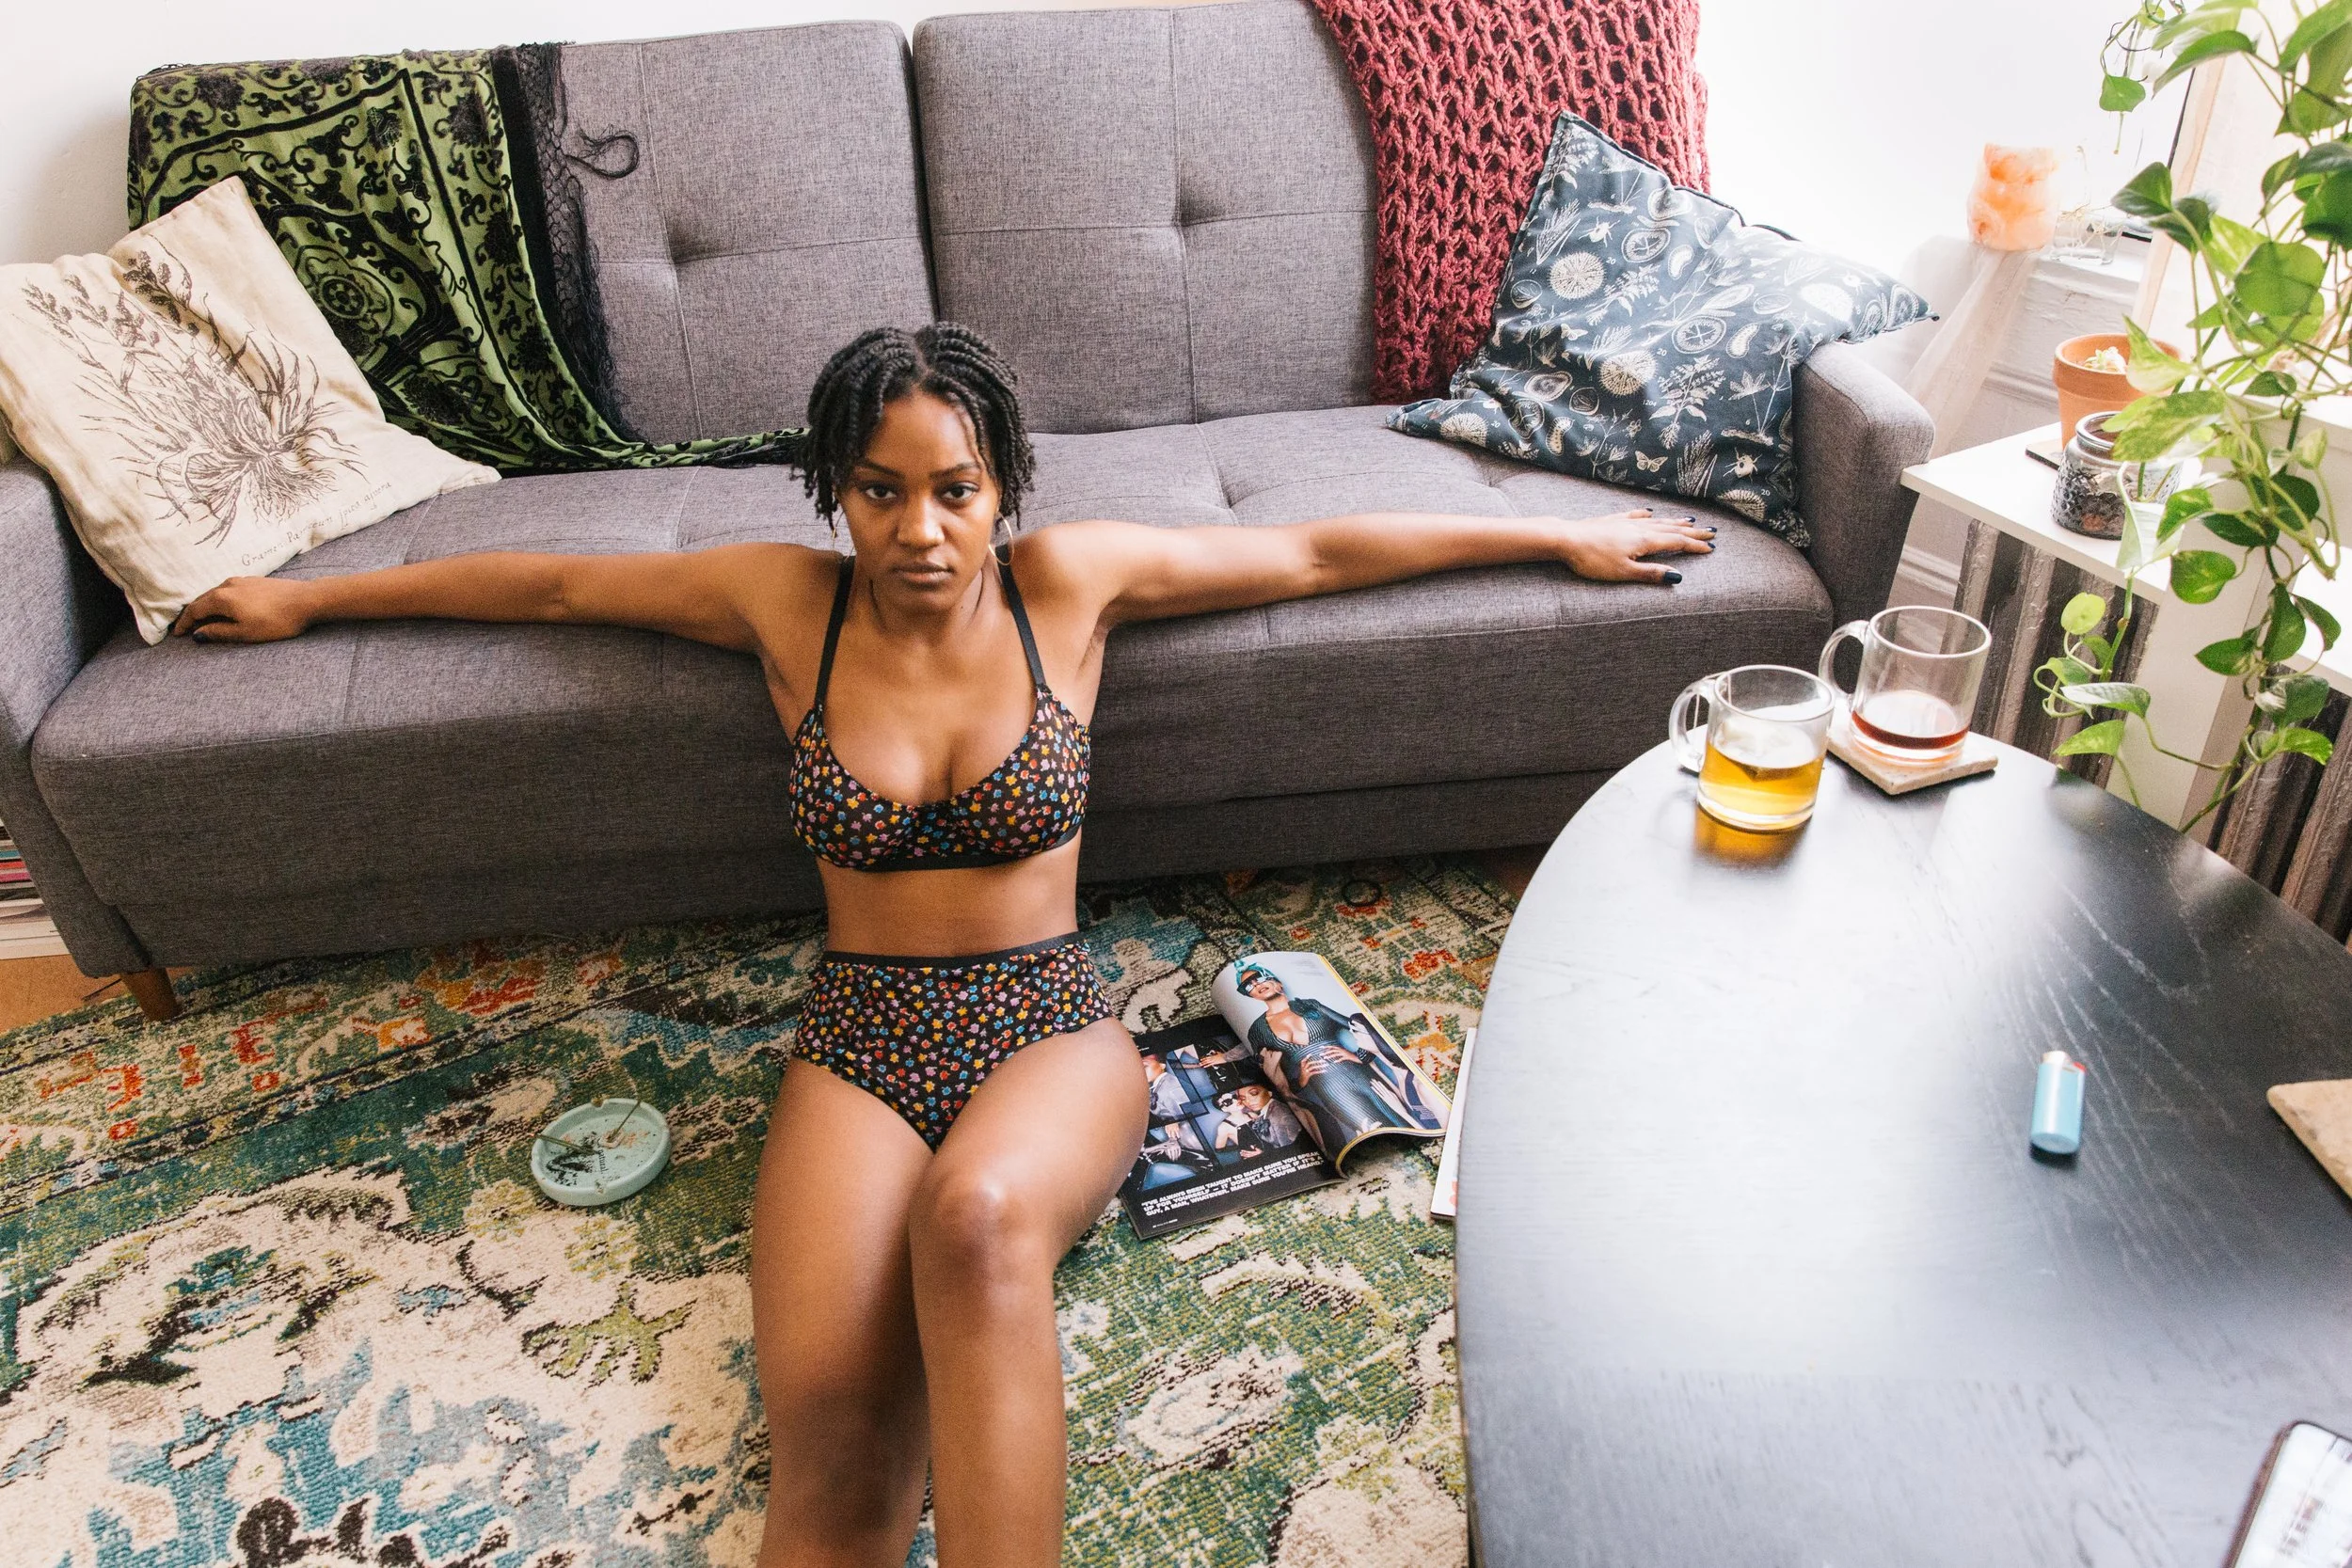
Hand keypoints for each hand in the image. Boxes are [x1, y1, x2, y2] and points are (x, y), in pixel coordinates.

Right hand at [170, 576, 315, 642]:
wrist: (306, 600)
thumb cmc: (276, 620)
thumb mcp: (245, 632)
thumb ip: (219, 632)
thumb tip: (198, 633)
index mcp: (221, 598)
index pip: (194, 610)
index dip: (184, 623)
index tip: (177, 634)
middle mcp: (227, 585)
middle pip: (202, 599)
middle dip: (192, 614)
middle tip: (185, 627)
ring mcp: (241, 580)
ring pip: (215, 593)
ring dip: (205, 606)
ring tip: (202, 619)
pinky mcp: (253, 580)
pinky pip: (228, 590)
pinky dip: (219, 600)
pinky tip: (224, 608)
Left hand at [1551, 508, 1716, 583]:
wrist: (1565, 538)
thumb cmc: (1593, 560)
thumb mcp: (1624, 572)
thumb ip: (1650, 574)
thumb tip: (1677, 577)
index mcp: (1645, 541)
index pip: (1677, 543)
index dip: (1695, 545)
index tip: (1711, 547)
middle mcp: (1639, 528)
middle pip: (1671, 529)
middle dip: (1692, 532)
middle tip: (1711, 531)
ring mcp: (1625, 522)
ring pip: (1656, 521)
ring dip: (1675, 521)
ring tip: (1690, 521)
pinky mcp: (1611, 520)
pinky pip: (1636, 515)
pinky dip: (1647, 514)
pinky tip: (1650, 512)